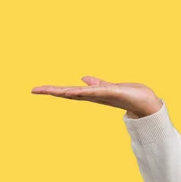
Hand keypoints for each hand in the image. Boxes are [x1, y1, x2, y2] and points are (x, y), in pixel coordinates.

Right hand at [31, 76, 162, 117]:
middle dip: (51, 92)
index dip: (52, 90)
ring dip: (63, 91)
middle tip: (33, 89)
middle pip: (68, 94)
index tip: (36, 89)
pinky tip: (74, 89)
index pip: (68, 92)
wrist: (146, 103)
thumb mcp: (109, 87)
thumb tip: (83, 78)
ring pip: (78, 93)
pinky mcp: (112, 92)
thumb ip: (96, 84)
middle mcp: (94, 97)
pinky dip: (85, 90)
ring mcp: (101, 96)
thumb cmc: (129, 95)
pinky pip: (95, 91)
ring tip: (48, 89)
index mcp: (91, 95)